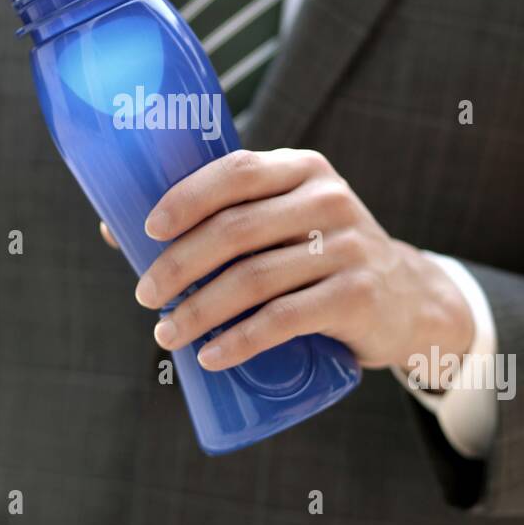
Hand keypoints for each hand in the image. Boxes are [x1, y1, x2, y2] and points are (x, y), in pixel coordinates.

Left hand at [105, 149, 473, 372]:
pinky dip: (241, 341)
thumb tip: (116, 229)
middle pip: (236, 229)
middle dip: (179, 265)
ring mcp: (347, 248)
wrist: (407, 299)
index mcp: (301, 169)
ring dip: (199, 310)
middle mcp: (328, 200)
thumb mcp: (285, 220)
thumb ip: (221, 216)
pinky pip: (286, 319)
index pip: (235, 171)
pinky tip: (211, 355)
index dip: (185, 198)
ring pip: (255, 279)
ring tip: (166, 333)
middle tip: (145, 296)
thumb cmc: (319, 255)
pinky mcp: (358, 297)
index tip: (146, 230)